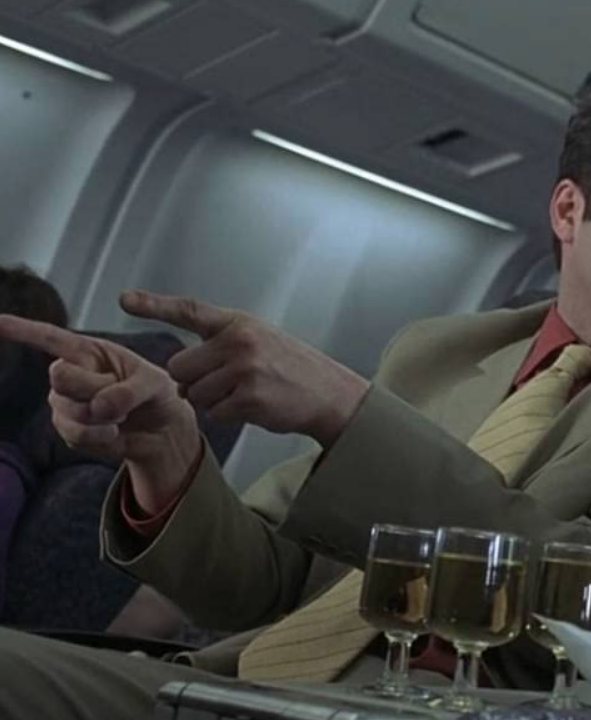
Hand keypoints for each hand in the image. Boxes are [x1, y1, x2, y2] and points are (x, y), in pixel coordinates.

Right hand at [0, 314, 199, 510]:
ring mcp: (64, 403)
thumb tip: (100, 407)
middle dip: (93, 389)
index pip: (48, 337)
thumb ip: (130, 390)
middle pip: (60, 376)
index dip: (20, 329)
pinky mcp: (68, 430)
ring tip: (122, 415)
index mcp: (88, 351)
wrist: (161, 431)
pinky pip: (76, 435)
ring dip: (103, 417)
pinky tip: (114, 431)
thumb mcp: (155, 384)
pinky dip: (101, 436)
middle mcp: (69, 374)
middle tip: (121, 397)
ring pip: (69, 409)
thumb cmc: (157, 395)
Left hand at [121, 290, 369, 443]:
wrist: (331, 394)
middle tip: (223, 383)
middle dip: (192, 380)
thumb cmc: (292, 369)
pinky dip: (228, 415)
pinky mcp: (249, 399)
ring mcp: (245, 370)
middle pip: (179, 367)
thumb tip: (179, 368)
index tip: (125, 299)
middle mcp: (239, 342)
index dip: (153, 305)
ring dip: (211, 401)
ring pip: (194, 393)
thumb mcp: (260, 339)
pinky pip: (214, 413)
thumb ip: (221, 343)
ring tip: (245, 393)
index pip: (189, 310)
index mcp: (238, 323)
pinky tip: (254, 406)